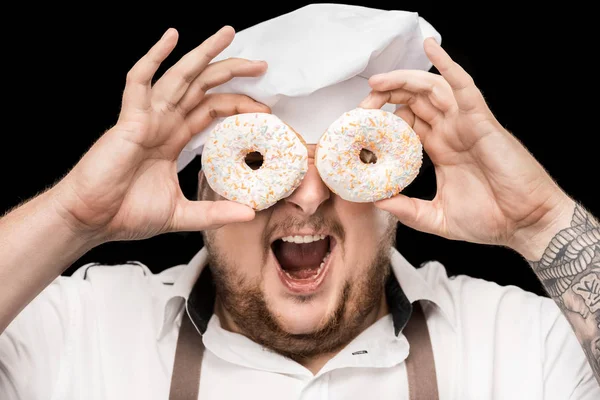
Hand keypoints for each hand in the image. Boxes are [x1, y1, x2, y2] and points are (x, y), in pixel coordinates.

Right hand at [52, 26, 267, 241]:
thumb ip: (215, 213)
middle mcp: (163, 122)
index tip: (265, 110)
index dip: (239, 105)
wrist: (92, 220)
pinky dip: (153, 57)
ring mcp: (147, 118)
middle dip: (231, 71)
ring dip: (203, 54)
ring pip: (180, 76)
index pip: (213, 111)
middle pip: (203, 87)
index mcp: (174, 139)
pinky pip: (140, 81)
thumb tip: (249, 214)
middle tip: (261, 65)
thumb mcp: (182, 214)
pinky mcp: (130, 120)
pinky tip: (171, 37)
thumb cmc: (126, 214)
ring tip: (228, 34)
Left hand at [359, 37, 571, 257]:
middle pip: (414, 100)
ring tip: (378, 82)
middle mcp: (451, 131)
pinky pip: (464, 87)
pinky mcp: (482, 122)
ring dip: (404, 80)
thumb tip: (377, 202)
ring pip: (432, 89)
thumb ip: (407, 209)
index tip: (361, 127)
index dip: (384, 118)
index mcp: (441, 149)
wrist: (524, 225)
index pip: (407, 121)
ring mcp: (466, 124)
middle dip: (386, 95)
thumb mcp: (437, 217)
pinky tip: (431, 48)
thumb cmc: (490, 220)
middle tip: (362, 104)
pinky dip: (448, 65)